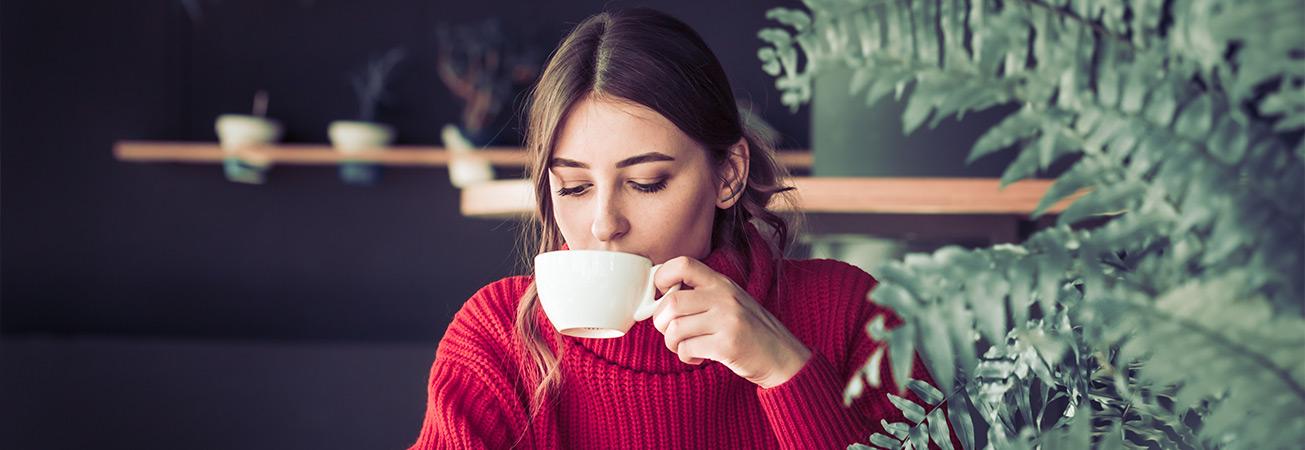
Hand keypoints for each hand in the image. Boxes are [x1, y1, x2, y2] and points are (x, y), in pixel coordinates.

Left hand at [651, 256, 811, 388]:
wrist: (783, 357)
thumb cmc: (750, 331)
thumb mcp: (730, 302)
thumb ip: (701, 296)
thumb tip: (659, 299)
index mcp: (722, 283)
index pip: (683, 264)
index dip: (661, 277)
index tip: (660, 295)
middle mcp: (725, 297)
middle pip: (671, 302)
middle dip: (661, 321)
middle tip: (670, 331)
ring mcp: (728, 320)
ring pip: (675, 328)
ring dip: (671, 343)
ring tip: (683, 347)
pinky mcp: (728, 345)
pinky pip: (687, 349)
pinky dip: (685, 357)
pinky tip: (697, 357)